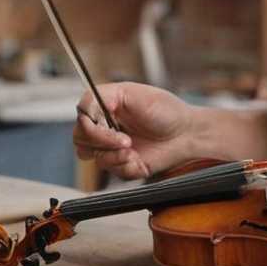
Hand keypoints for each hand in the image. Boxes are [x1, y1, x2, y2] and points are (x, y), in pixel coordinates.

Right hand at [72, 82, 192, 179]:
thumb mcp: (136, 93)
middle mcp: (104, 126)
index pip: (82, 116)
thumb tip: (89, 104)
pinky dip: (127, 167)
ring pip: (95, 158)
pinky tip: (140, 160)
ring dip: (115, 156)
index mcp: (105, 106)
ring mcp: (111, 147)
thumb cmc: (165, 110)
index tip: (108, 126)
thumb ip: (109, 95)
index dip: (91, 125)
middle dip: (104, 142)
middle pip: (80, 139)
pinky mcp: (121, 164)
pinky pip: (113, 172)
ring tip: (134, 151)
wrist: (186, 134)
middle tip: (126, 141)